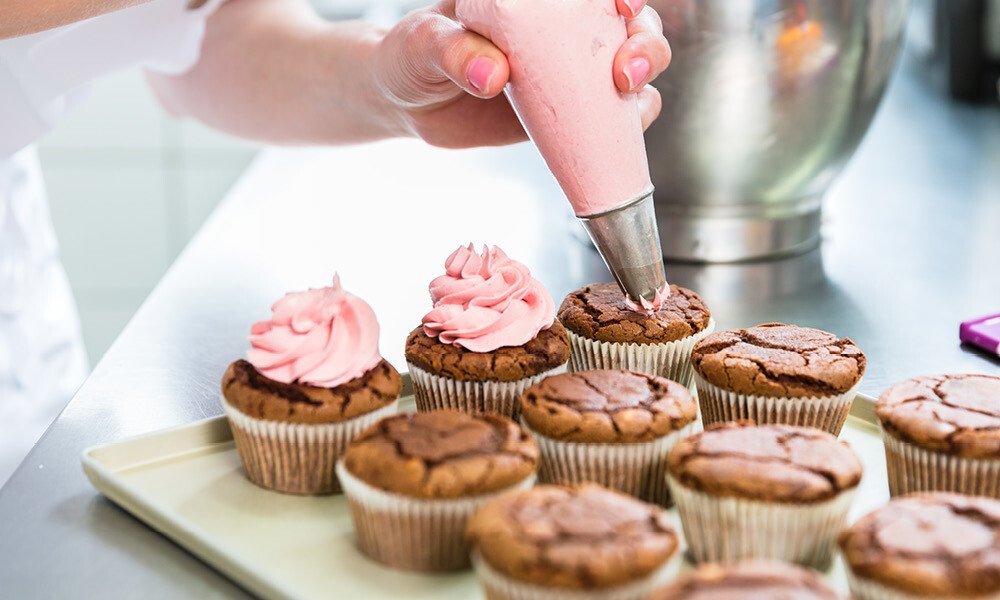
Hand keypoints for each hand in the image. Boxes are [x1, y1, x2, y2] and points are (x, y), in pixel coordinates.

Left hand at [372, 0, 670, 148]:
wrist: (404, 102)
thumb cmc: (412, 55)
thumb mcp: (424, 44)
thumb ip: (454, 51)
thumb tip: (493, 76)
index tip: (624, 3)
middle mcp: (563, 25)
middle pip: (631, 22)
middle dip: (645, 40)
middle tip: (625, 70)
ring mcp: (569, 69)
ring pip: (632, 66)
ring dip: (645, 81)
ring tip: (627, 97)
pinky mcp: (568, 111)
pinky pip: (612, 115)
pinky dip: (629, 121)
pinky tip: (626, 130)